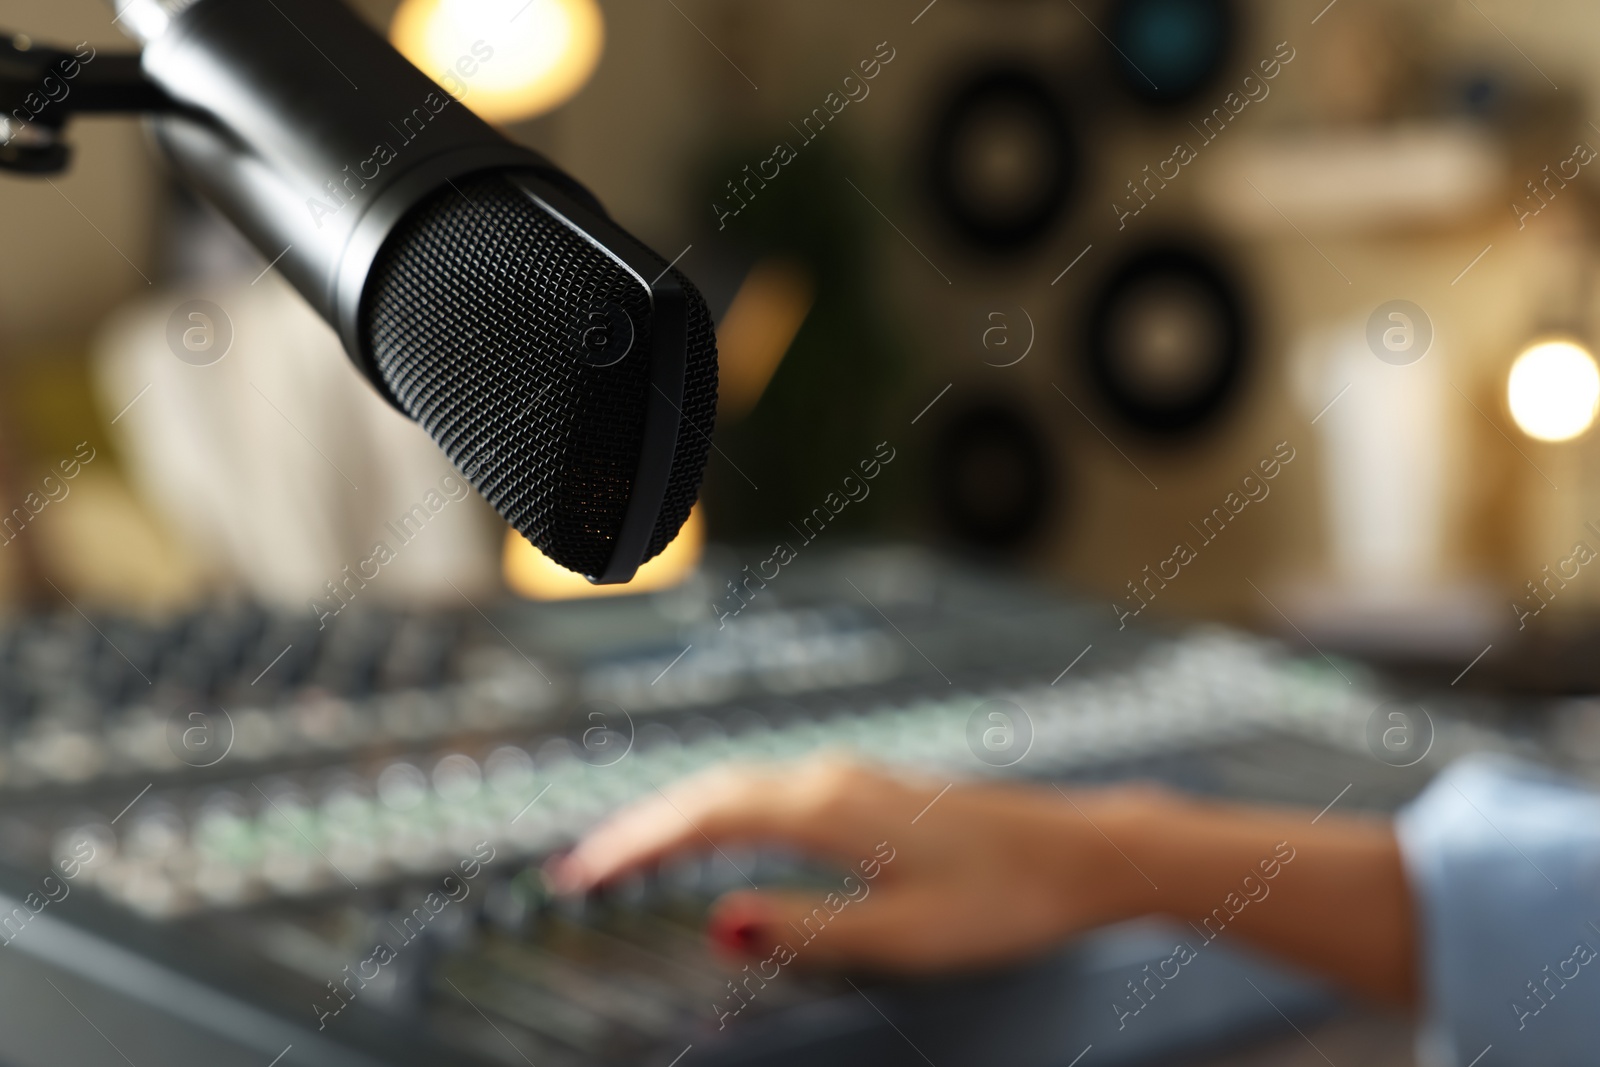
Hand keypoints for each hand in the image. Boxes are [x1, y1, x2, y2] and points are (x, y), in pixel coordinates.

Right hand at [548, 757, 1160, 972]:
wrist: (1081, 854)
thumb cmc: (1003, 901)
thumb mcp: (904, 935)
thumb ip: (807, 928)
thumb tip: (720, 923)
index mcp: (828, 810)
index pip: (703, 820)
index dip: (635, 846)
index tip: (578, 876)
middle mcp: (830, 778)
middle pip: (709, 793)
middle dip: (640, 829)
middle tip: (580, 871)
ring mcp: (851, 777)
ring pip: (738, 787)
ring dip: (677, 817)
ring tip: (628, 856)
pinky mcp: (869, 789)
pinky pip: (769, 791)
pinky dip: (720, 812)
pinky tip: (715, 836)